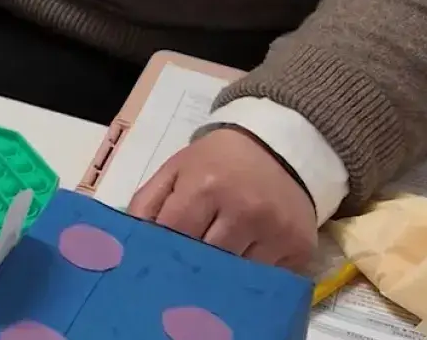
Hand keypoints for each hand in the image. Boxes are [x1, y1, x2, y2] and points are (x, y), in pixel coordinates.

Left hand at [127, 128, 317, 268]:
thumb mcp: (176, 169)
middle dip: (191, 265)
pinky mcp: (299, 247)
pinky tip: (246, 260)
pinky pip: (267, 278)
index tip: (155, 260)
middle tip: (182, 269)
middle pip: (205, 261)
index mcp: (205, 186)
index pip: (174, 236)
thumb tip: (127, 243)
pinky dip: (253, 275)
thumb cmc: (218, 162)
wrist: (279, 148)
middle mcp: (243, 210)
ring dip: (223, 273)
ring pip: (236, 275)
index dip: (161, 250)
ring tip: (215, 263)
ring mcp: (275, 231)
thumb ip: (147, 203)